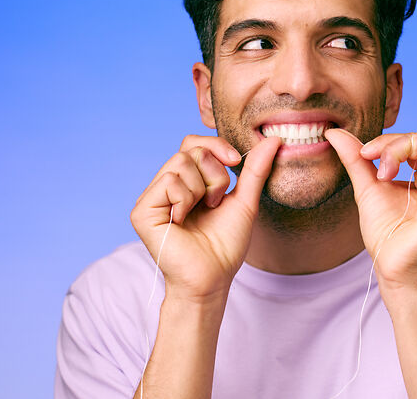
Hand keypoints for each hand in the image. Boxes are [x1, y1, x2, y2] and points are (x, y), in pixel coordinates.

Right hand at [130, 135, 280, 302]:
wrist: (213, 278)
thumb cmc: (226, 245)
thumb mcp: (245, 200)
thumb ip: (256, 170)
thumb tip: (274, 139)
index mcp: (186, 182)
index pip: (194, 143)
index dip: (216, 145)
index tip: (236, 161)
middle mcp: (166, 186)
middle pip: (191, 149)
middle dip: (215, 174)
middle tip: (215, 202)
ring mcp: (152, 198)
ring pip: (180, 163)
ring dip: (202, 189)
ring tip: (202, 212)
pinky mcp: (142, 211)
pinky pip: (168, 181)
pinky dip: (185, 199)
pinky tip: (184, 220)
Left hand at [325, 129, 416, 291]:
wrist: (390, 264)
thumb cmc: (384, 232)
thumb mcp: (367, 187)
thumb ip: (355, 158)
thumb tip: (333, 132)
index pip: (413, 137)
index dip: (389, 139)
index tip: (366, 155)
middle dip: (403, 145)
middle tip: (385, 172)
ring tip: (415, 174)